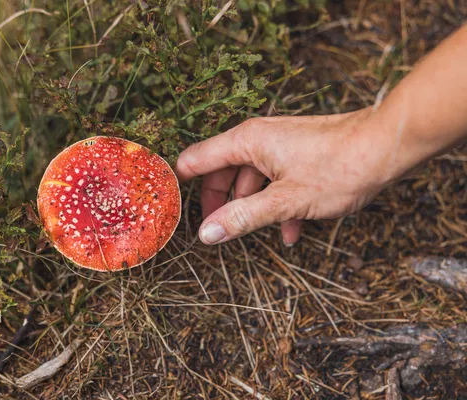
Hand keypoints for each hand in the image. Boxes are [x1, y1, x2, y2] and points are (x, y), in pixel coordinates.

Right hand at [175, 108, 393, 244]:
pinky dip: (276, 204)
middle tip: (216, 231)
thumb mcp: (286, 201)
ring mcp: (278, 145)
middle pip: (220, 171)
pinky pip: (274, 180)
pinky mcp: (296, 154)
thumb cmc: (339, 167)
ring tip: (264, 235)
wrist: (387, 147)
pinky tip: (292, 231)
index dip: (180, 183)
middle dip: (219, 203)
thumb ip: (243, 218)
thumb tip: (206, 234)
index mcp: (246, 141)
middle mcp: (257, 138)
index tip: (170, 208)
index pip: (196, 159)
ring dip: (253, 209)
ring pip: (250, 179)